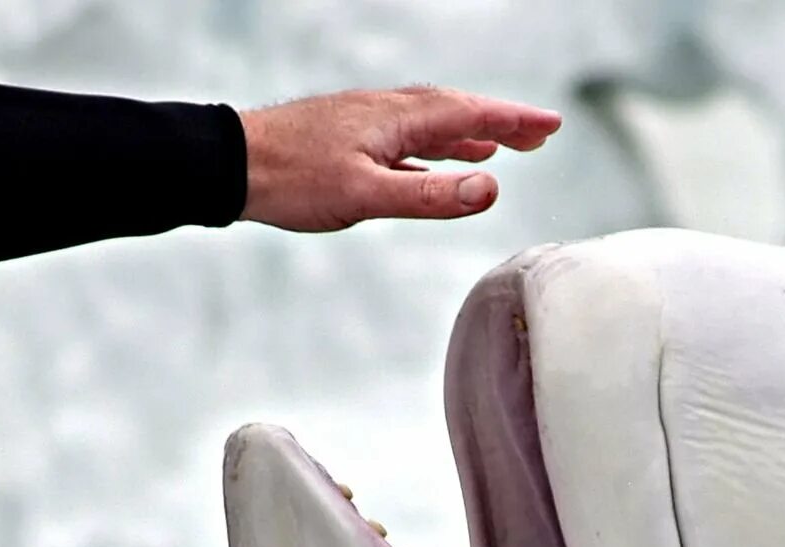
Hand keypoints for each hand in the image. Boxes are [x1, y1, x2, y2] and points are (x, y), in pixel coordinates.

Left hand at [237, 85, 562, 230]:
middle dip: (503, 121)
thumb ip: (430, 195)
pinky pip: (410, 140)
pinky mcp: (352, 140)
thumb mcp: (366, 195)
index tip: (552, 125)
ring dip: (472, 131)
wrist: (232, 166)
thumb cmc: (294, 180)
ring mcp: (369, 124)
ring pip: (434, 123)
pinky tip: (439, 163)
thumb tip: (491, 188)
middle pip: (459, 111)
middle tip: (542, 135)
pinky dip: (437, 147)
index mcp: (398, 119)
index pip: (471, 113)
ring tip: (503, 145)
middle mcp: (388, 113)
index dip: (515, 119)